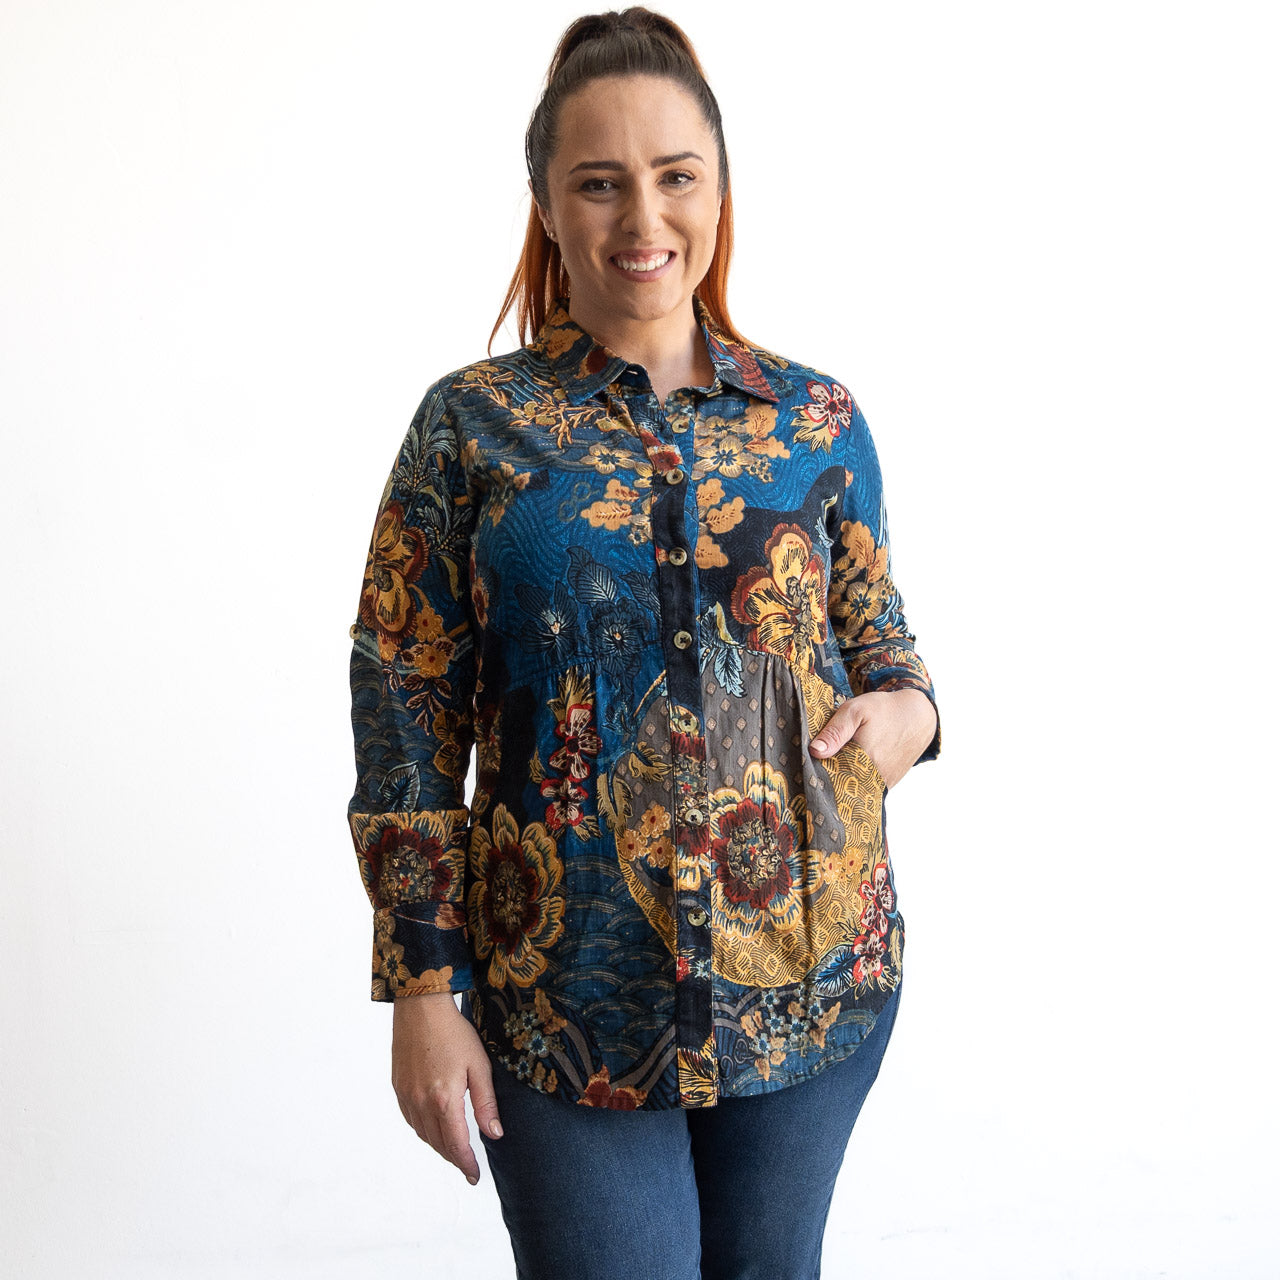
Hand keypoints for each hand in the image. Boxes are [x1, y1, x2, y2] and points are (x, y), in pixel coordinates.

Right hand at [391, 990, 502, 1184]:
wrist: (421, 1008)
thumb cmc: (454, 1033)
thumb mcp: (479, 1066)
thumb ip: (486, 1103)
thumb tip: (495, 1134)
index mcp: (444, 1100)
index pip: (456, 1145)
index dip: (466, 1164)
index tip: (475, 1175)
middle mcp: (421, 1103)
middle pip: (438, 1144)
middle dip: (454, 1158)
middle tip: (467, 1167)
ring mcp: (407, 1096)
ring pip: (423, 1134)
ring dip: (439, 1146)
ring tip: (454, 1151)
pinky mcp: (398, 1087)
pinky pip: (410, 1119)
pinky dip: (423, 1130)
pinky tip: (434, 1128)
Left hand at [808, 688, 936, 789]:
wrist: (917, 716)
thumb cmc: (884, 710)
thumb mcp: (855, 710)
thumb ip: (835, 731)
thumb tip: (815, 751)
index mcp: (863, 759)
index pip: (828, 775)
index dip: (814, 770)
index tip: (803, 766)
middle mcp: (874, 777)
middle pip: (839, 785)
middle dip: (825, 778)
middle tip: (811, 768)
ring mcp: (882, 784)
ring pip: (852, 790)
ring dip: (839, 781)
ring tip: (829, 768)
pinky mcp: (888, 785)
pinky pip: (865, 790)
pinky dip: (854, 783)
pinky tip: (845, 771)